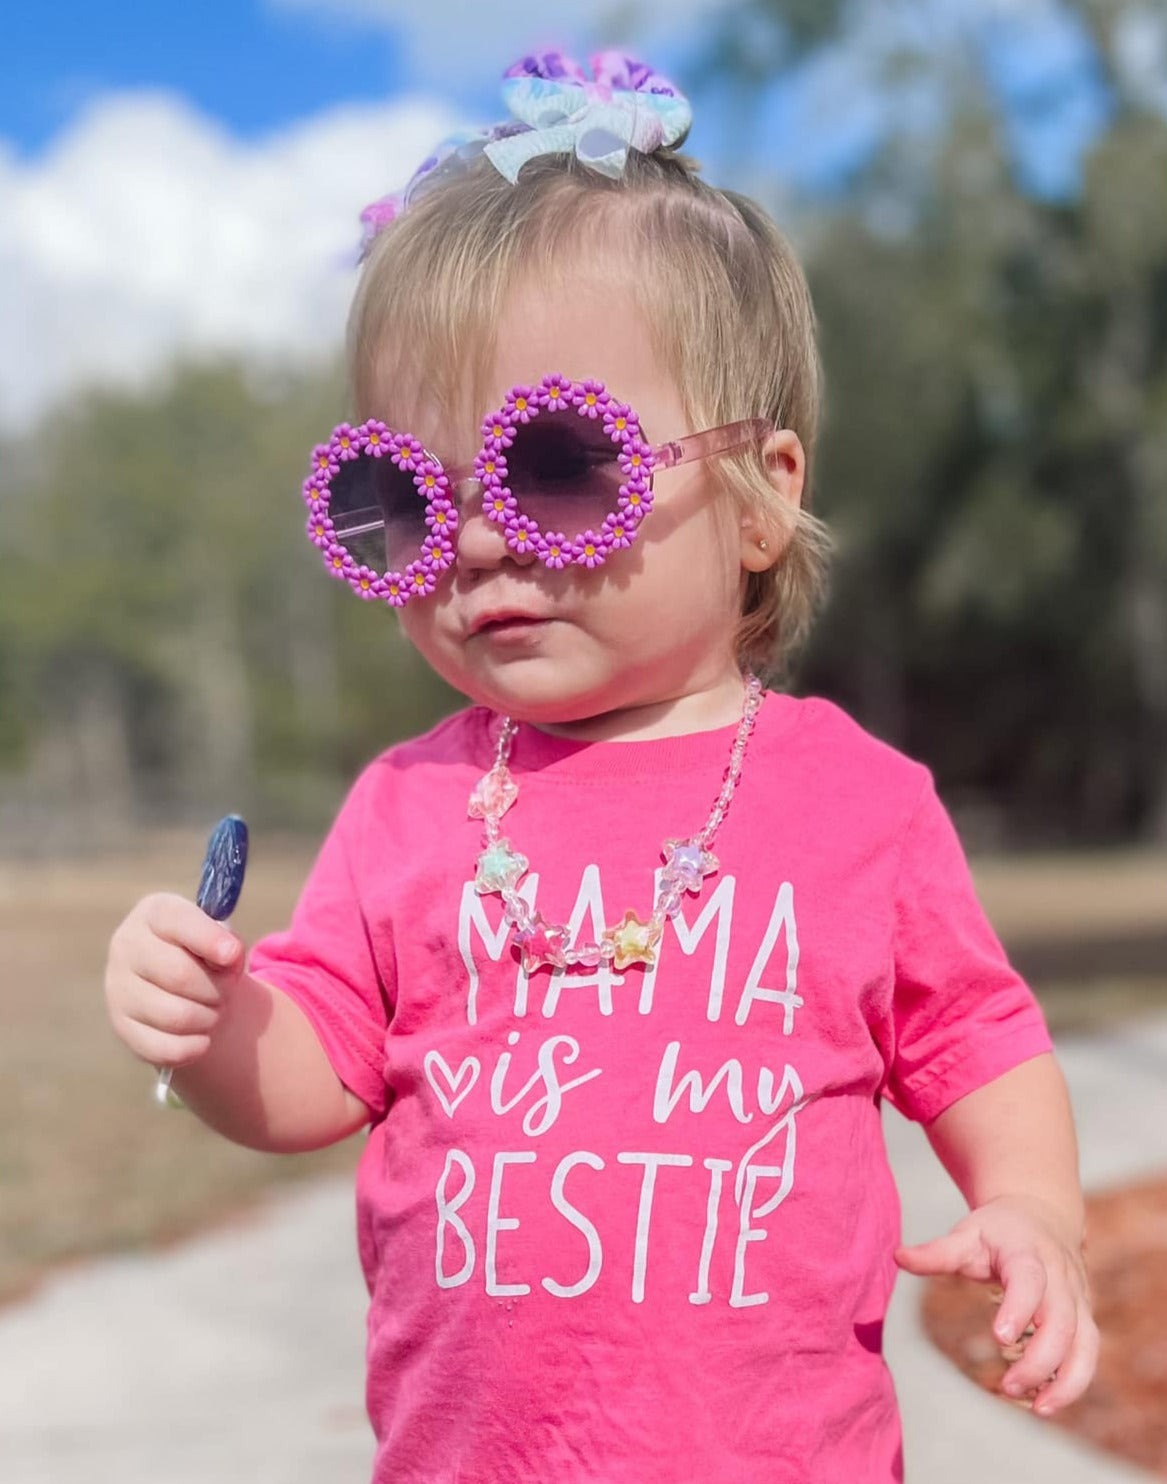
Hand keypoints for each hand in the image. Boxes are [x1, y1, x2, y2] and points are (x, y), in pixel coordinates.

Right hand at [104, 892, 246, 1070]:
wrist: (180, 982)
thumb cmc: (203, 951)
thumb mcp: (219, 936)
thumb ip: (227, 941)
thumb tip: (228, 955)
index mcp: (153, 913)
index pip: (177, 921)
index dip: (209, 939)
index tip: (233, 954)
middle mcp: (126, 946)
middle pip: (180, 975)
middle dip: (218, 989)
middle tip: (227, 991)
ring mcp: (117, 988)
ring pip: (176, 1016)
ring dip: (209, 1018)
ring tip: (214, 1010)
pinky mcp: (121, 1026)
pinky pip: (165, 1047)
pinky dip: (194, 1047)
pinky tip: (203, 1038)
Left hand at [894, 1192, 1098, 1415]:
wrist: (1042, 1214)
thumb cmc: (999, 1229)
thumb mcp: (967, 1233)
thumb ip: (936, 1252)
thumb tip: (897, 1257)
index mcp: (1028, 1253)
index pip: (1030, 1280)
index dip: (1019, 1308)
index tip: (1001, 1338)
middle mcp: (1060, 1277)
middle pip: (1063, 1321)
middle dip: (1040, 1360)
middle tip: (1009, 1386)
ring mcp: (1078, 1298)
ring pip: (1085, 1343)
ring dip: (1067, 1380)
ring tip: (1039, 1409)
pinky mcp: (1084, 1317)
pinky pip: (1088, 1353)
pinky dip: (1074, 1381)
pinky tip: (1047, 1404)